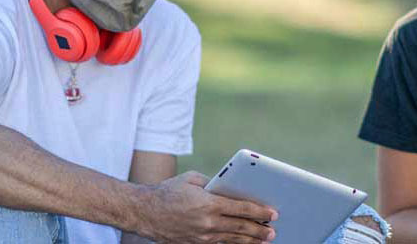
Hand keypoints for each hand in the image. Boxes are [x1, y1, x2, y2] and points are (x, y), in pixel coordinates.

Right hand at [133, 171, 278, 243]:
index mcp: (208, 203)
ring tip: (264, 240)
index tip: (273, 213)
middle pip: (240, 228)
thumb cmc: (168, 191)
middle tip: (273, 230)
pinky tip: (242, 243)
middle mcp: (207, 223)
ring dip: (250, 240)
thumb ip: (214, 184)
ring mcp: (201, 237)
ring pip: (232, 240)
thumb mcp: (193, 180)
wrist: (144, 212)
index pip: (241, 209)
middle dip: (259, 230)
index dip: (260, 212)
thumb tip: (232, 189)